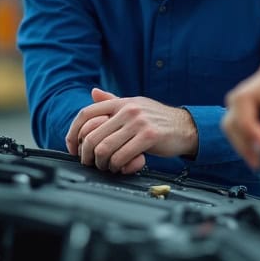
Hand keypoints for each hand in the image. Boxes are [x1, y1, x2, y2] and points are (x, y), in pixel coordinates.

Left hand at [66, 88, 197, 173]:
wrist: (186, 127)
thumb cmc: (158, 120)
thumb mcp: (135, 105)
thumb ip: (113, 101)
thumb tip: (93, 93)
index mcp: (121, 102)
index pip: (86, 114)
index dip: (73, 132)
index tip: (73, 147)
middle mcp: (128, 110)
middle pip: (92, 135)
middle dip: (87, 154)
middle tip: (90, 163)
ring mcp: (138, 122)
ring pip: (104, 148)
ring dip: (101, 163)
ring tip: (106, 166)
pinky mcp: (149, 137)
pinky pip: (122, 156)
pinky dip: (116, 166)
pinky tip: (120, 167)